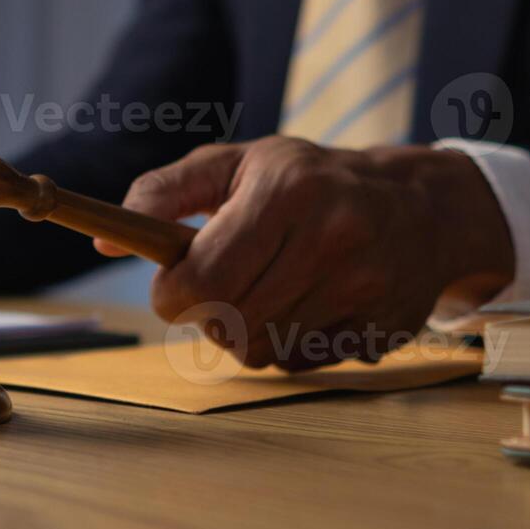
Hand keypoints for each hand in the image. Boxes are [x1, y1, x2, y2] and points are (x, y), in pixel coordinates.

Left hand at [96, 137, 514, 369]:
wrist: (422, 206)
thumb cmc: (308, 181)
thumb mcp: (237, 164)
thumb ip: (165, 193)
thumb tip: (107, 241)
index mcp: (287, 190)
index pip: (203, 278)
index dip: (173, 294)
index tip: (173, 285)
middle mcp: (332, 236)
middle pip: (229, 322)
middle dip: (207, 315)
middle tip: (219, 289)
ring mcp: (364, 285)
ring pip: (261, 351)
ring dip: (245, 332)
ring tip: (265, 293)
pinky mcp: (382, 326)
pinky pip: (301, 364)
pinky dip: (287, 346)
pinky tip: (305, 307)